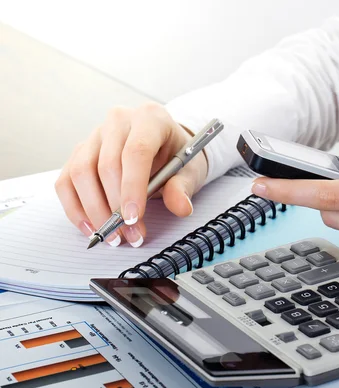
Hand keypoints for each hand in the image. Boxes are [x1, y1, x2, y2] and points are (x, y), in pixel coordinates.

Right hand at [55, 102, 207, 246]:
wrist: (167, 147)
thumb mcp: (190, 170)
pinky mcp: (80, 152)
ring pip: (81, 173)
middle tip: (130, 235)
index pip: (136, 151)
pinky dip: (76, 208)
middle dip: (116, 207)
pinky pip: (67, 181)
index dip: (133, 187)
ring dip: (94, 211)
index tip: (134, 217)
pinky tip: (91, 228)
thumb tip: (181, 207)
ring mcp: (95, 135)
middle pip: (106, 165)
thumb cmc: (177, 156)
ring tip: (114, 236)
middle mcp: (118, 121)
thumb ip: (183, 187)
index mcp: (149, 118)